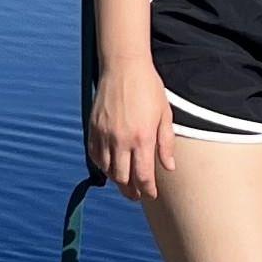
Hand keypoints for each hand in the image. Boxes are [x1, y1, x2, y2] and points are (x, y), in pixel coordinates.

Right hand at [88, 64, 174, 210]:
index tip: (151, 195)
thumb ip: (166, 143)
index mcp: (142, 137)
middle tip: (137, 194)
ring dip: (117, 179)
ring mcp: (104, 134)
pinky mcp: (93, 128)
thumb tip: (169, 167)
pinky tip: (110, 166)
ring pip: (107, 170)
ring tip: (125, 182)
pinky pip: (94, 155)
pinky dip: (102, 165)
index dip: (147, 190)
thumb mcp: (164, 114)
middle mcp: (121, 139)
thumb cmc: (148, 87)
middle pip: (123, 178)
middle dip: (131, 191)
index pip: (143, 176)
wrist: (123, 66)